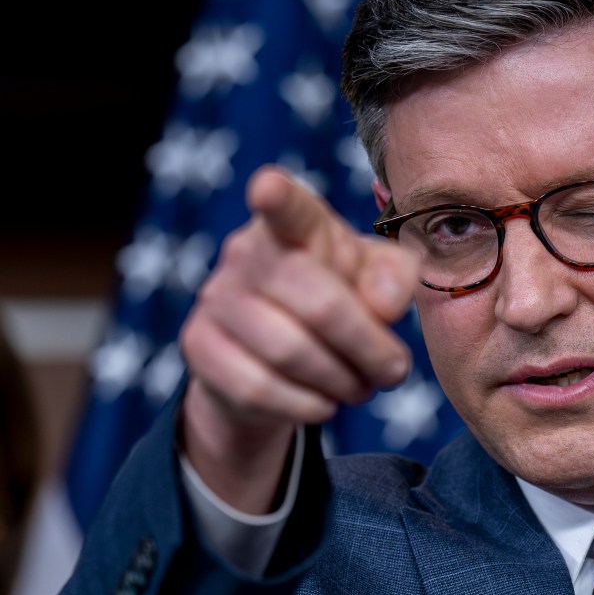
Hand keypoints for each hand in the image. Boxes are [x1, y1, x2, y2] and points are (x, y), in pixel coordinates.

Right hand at [178, 164, 419, 511]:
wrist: (273, 356)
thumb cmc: (337, 298)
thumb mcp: (377, 279)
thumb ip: (393, 278)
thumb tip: (381, 307)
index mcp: (298, 225)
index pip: (290, 208)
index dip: (279, 198)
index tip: (268, 188)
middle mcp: (248, 252)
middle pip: (321, 305)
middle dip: (369, 348)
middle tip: (392, 369)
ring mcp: (217, 298)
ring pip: (292, 353)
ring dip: (342, 382)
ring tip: (359, 386)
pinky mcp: (199, 346)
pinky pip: (259, 389)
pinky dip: (305, 406)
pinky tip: (322, 402)